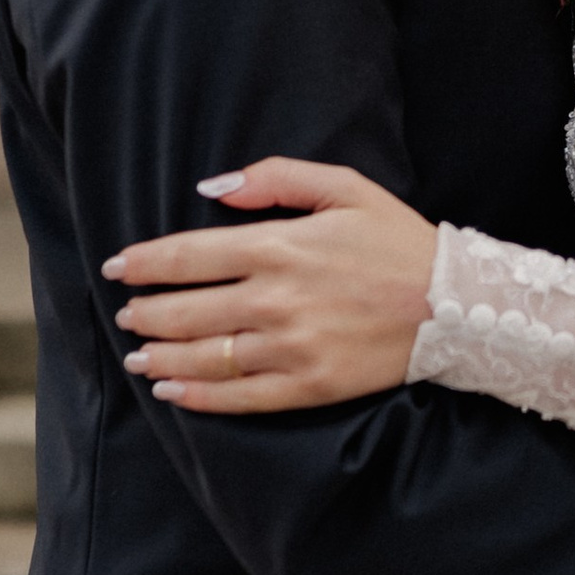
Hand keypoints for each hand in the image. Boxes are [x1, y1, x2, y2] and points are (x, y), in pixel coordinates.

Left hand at [104, 157, 438, 412]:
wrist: (457, 305)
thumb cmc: (398, 239)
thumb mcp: (345, 187)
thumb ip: (276, 178)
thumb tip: (213, 187)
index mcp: (281, 246)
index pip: (189, 256)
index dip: (143, 263)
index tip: (116, 267)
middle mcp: (277, 299)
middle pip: (185, 309)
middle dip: (145, 312)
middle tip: (126, 314)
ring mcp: (292, 347)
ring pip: (204, 355)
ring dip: (160, 355)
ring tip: (137, 355)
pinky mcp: (309, 386)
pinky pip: (239, 396)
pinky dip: (198, 395)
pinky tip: (172, 391)